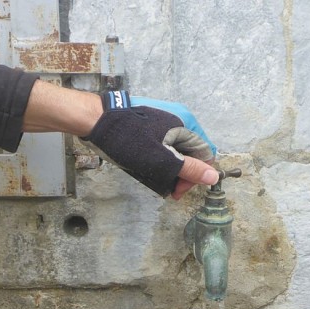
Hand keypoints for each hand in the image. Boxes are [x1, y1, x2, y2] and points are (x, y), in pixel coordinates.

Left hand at [82, 91, 219, 198]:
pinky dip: (161, 156)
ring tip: (155, 179)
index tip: (178, 190)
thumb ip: (189, 169)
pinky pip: (165, 141)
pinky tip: (148, 166)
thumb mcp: (161, 160)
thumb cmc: (127, 139)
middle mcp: (179, 117)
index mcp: (186, 124)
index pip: (206, 155)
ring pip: (178, 148)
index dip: (196, 175)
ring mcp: (164, 117)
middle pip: (192, 152)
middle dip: (182, 173)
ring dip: (171, 166)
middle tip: (167, 189)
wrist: (95, 119)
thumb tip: (214, 177)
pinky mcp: (151, 120)